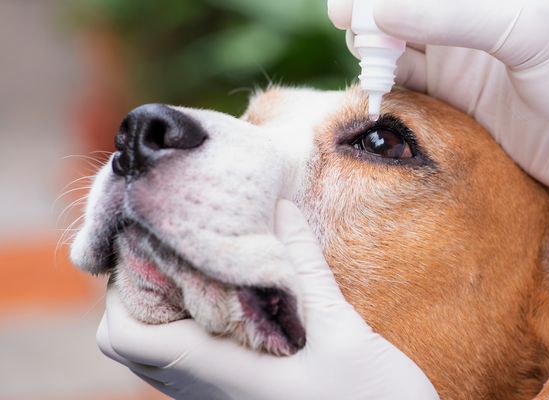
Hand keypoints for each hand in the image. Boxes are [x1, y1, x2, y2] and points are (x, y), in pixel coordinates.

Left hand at [97, 200, 437, 399]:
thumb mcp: (343, 332)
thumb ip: (307, 270)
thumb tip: (282, 209)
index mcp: (223, 374)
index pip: (126, 337)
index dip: (123, 289)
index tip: (154, 243)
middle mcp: (212, 390)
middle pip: (135, 342)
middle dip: (144, 288)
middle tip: (182, 243)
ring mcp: (226, 396)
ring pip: (165, 351)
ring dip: (173, 304)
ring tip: (209, 260)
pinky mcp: (246, 394)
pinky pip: (197, 358)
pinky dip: (200, 321)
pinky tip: (240, 293)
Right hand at [329, 0, 548, 266]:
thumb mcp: (527, 31)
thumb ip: (453, 18)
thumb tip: (381, 14)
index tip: (355, 6)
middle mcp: (474, 21)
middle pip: (406, 9)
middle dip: (372, 14)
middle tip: (348, 24)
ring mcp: (466, 61)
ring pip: (400, 45)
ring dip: (375, 48)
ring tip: (364, 59)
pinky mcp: (461, 101)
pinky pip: (411, 85)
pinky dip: (388, 84)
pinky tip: (374, 88)